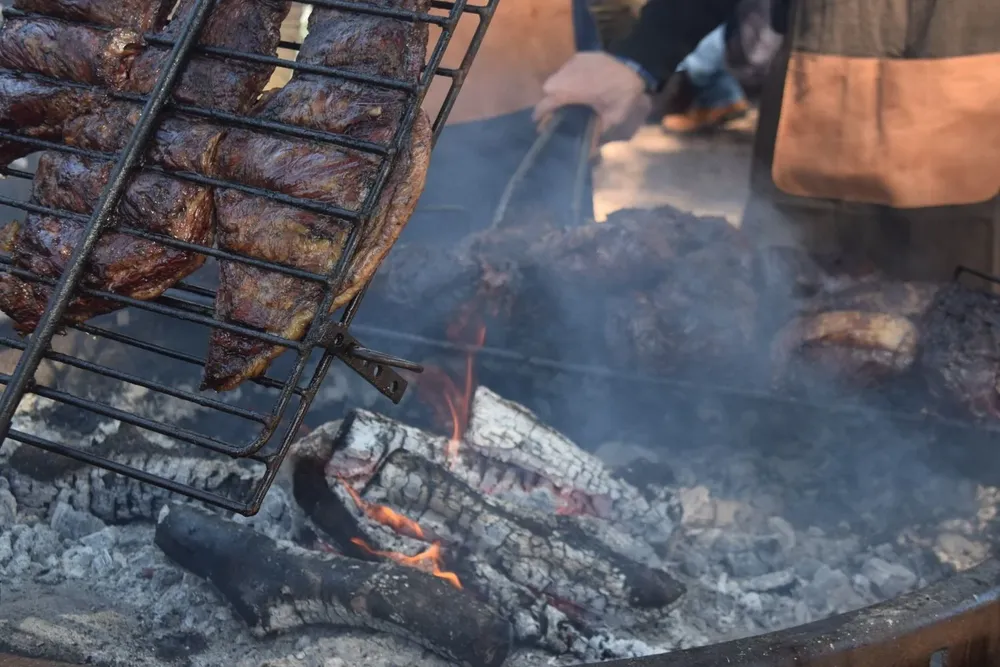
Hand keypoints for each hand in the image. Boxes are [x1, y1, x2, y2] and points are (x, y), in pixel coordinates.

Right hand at [533, 52, 651, 142]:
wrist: (637, 68)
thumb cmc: (625, 95)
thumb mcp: (613, 118)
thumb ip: (597, 134)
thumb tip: (588, 155)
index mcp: (575, 91)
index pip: (549, 101)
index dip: (540, 112)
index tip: (537, 122)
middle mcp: (570, 74)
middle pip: (549, 88)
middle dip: (550, 99)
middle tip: (557, 110)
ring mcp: (575, 62)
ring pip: (557, 76)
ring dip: (559, 87)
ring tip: (569, 97)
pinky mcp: (581, 55)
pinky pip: (568, 68)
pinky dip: (569, 77)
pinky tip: (578, 83)